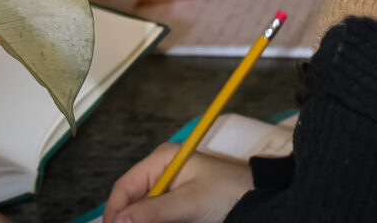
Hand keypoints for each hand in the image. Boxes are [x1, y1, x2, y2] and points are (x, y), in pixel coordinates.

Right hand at [103, 143, 251, 222]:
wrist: (261, 201)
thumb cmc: (229, 193)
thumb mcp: (190, 202)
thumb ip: (154, 212)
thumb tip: (118, 221)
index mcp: (162, 160)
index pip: (125, 186)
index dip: (115, 211)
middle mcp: (162, 174)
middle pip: (132, 203)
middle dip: (129, 221)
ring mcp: (170, 193)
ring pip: (144, 215)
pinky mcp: (179, 209)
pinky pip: (159, 220)